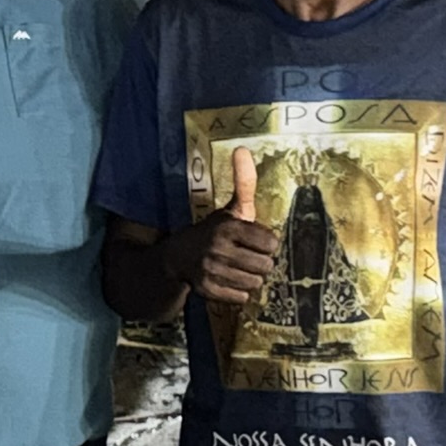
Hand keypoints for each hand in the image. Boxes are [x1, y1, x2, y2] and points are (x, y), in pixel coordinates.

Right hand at [160, 146, 278, 304]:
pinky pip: (241, 297)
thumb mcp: (228, 209)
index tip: (254, 242)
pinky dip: (238, 292)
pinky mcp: (206, 290)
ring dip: (249, 278)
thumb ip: (243, 182)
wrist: (174, 258)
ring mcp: (210, 270)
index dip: (266, 244)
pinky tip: (228, 281)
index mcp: (226, 226)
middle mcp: (217, 248)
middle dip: (259, 262)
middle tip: (246, 257)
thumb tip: (243, 148)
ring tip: (237, 269)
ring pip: (255, 283)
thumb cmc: (211, 233)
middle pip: (265, 265)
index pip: (271, 243)